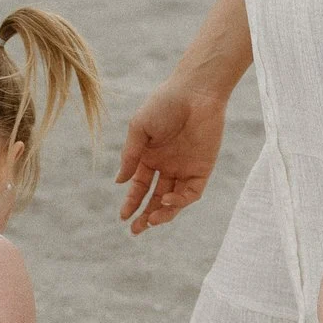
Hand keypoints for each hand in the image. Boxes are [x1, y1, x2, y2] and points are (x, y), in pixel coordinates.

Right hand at [115, 83, 226, 234]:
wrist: (195, 92)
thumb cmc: (164, 104)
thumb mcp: (140, 129)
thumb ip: (130, 155)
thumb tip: (120, 181)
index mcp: (149, 157)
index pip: (139, 187)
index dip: (131, 202)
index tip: (123, 216)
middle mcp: (167, 166)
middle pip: (155, 198)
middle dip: (145, 216)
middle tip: (136, 230)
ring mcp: (184, 168)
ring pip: (172, 200)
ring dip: (161, 213)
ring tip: (151, 220)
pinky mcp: (202, 169)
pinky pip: (191, 192)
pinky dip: (179, 200)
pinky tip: (168, 199)